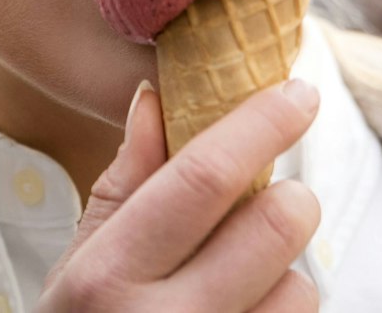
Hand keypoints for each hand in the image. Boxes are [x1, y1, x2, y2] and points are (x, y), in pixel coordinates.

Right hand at [38, 78, 321, 312]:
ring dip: (285, 274)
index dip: (259, 125)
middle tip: (273, 200)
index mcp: (108, 275)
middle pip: (274, 226)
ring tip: (239, 288)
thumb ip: (124, 186)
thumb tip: (156, 98)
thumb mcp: (81, 266)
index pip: (203, 179)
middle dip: (289, 199)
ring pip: (301, 288)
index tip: (297, 92)